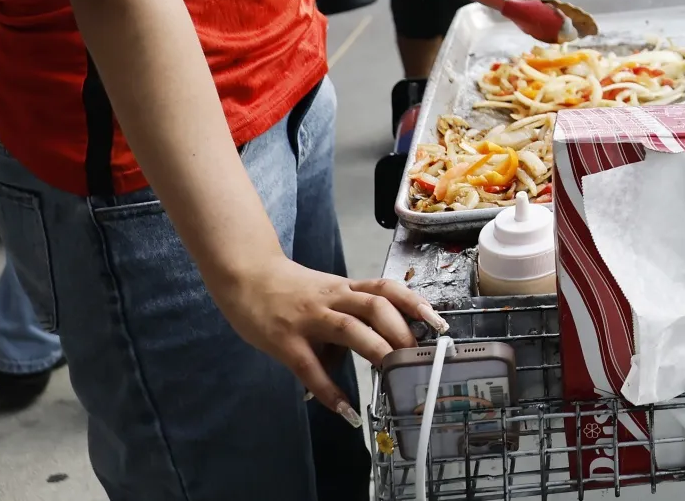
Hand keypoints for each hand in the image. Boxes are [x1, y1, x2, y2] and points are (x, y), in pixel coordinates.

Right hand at [217, 254, 442, 420]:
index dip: (414, 304)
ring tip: (393, 375)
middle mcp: (333, 299)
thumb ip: (347, 321)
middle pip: (375, 306)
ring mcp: (309, 318)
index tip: (438, 323)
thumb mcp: (326, 297)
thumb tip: (366, 355)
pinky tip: (345, 410)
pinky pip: (310, 367)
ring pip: (349, 328)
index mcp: (346, 288)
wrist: (245, 275)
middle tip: (418, 357)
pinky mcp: (284, 340)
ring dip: (375, 350)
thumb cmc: (290, 289)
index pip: (387, 289)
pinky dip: (329, 390)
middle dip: (401, 331)